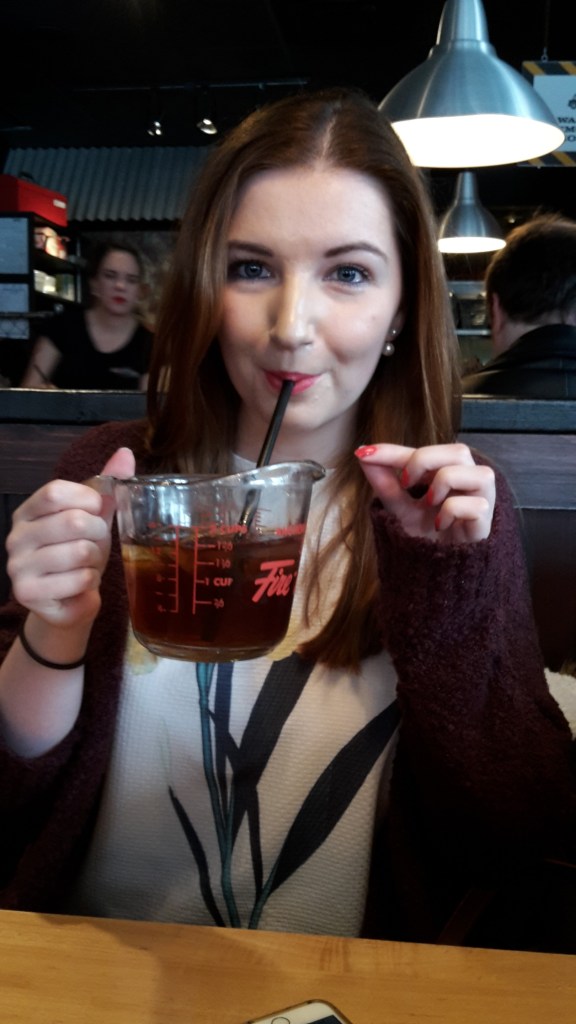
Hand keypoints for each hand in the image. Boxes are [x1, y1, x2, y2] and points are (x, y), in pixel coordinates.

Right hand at [6, 447, 134, 628]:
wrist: (69, 601)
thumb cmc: (80, 554)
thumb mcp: (93, 517)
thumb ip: (106, 485)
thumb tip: (126, 453)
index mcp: (27, 511)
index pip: (55, 491)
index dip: (87, 499)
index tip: (98, 510)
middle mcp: (16, 537)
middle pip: (72, 521)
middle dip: (98, 533)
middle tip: (96, 543)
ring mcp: (18, 566)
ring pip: (80, 552)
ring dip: (95, 560)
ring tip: (87, 565)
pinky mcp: (28, 592)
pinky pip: (79, 579)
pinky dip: (90, 581)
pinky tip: (81, 584)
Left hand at [355, 442, 494, 544]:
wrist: (433, 575)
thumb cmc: (423, 537)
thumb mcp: (398, 508)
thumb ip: (384, 483)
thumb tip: (362, 454)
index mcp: (447, 473)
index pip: (425, 450)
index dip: (395, 450)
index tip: (366, 453)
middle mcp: (468, 483)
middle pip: (460, 451)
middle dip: (426, 460)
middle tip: (405, 482)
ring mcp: (482, 502)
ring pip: (480, 473)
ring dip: (446, 482)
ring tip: (429, 502)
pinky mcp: (486, 524)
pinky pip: (477, 506)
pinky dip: (453, 511)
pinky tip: (441, 524)